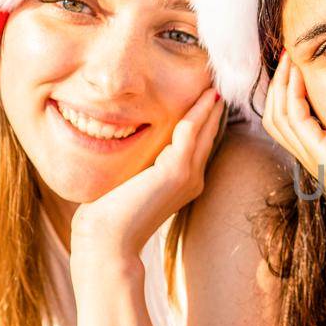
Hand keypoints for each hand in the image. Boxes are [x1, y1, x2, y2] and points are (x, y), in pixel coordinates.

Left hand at [71, 87, 223, 261]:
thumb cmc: (111, 214)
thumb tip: (135, 150)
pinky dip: (199, 112)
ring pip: (204, 132)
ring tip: (213, 86)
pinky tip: (203, 96)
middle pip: (208, 136)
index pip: (199, 145)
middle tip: (217, 85)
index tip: (206, 98)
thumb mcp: (132, 183)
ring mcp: (188, 176)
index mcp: (184, 183)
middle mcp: (193, 179)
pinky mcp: (177, 171)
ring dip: (209, 107)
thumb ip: (142, 166)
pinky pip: (191, 132)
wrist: (108, 239)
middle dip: (212, 111)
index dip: (204, 122)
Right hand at [261, 51, 325, 239]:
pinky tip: (300, 73)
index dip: (289, 92)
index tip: (300, 65)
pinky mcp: (320, 154)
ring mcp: (313, 157)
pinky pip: (294, 117)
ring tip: (289, 57)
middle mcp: (312, 157)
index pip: (290, 120)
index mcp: (323, 156)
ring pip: (278, 114)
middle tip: (288, 54)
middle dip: (279, 82)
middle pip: (275, 115)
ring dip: (281, 82)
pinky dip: (292, 93)